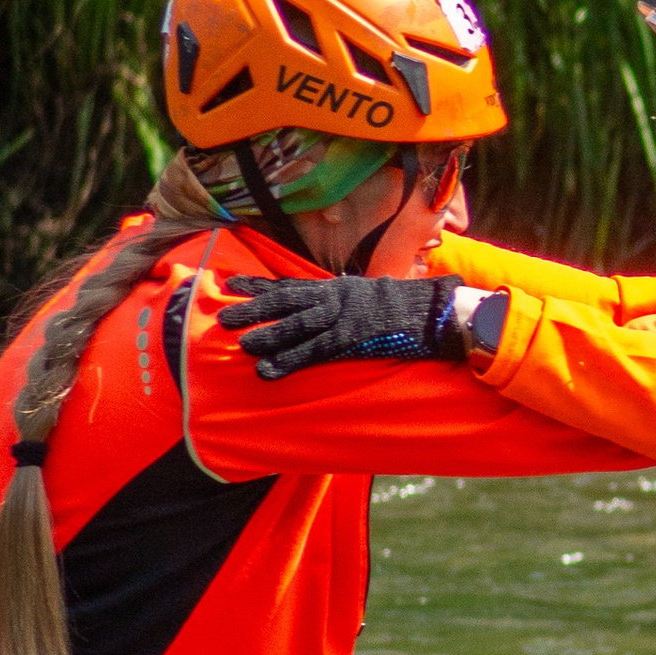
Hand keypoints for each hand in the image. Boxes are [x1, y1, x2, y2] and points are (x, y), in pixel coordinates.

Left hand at [215, 273, 463, 377]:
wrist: (433, 311)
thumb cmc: (403, 306)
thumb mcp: (367, 296)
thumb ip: (344, 299)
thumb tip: (326, 300)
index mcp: (336, 289)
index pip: (290, 284)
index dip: (259, 285)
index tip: (231, 283)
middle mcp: (334, 299)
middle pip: (285, 301)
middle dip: (253, 308)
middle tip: (223, 316)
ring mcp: (342, 319)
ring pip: (295, 326)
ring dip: (267, 335)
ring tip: (241, 345)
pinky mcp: (351, 340)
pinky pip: (314, 352)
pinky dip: (290, 361)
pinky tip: (269, 371)